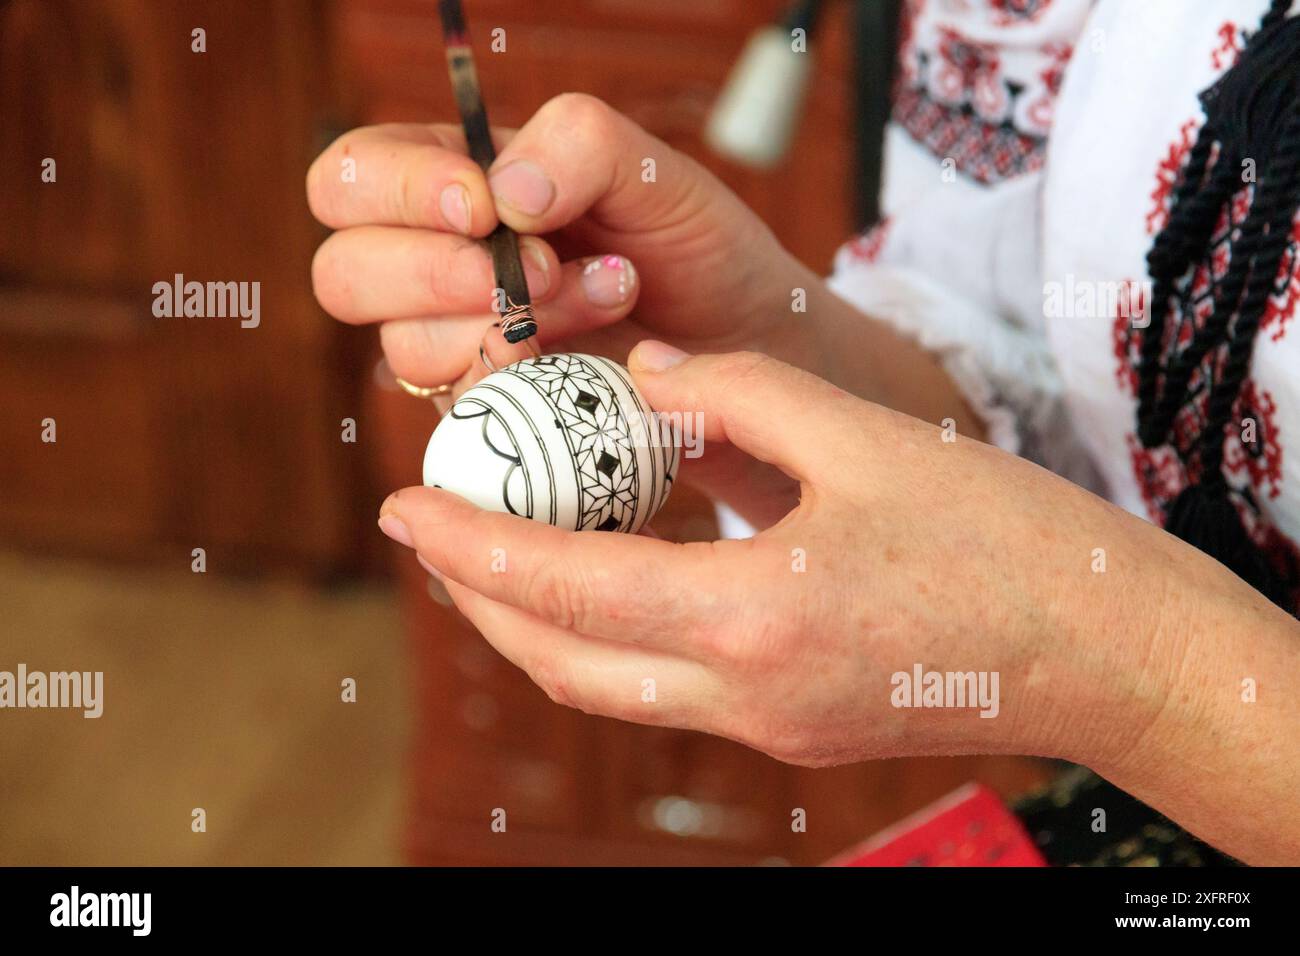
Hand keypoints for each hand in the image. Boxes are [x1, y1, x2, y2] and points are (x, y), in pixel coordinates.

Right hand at [306, 94, 815, 393]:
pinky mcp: (490, 413)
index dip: (396, 189)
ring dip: (512, 324)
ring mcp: (458, 347)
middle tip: (537, 271)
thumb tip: (501, 194)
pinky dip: (531, 379)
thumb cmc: (692, 246)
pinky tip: (601, 356)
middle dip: (432, 272)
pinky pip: (464, 406)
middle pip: (343, 274)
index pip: (353, 178)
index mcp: (455, 184)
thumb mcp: (651, 171)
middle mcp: (437, 267)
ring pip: (406, 347)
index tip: (484, 206)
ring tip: (614, 294)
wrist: (746, 344)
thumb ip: (576, 145)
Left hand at [376, 342, 1150, 764]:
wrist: (1104, 653)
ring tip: (504, 555)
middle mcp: (744, 693)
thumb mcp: (864, 435)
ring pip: (608, 690)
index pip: (564, 587)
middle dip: (480, 601)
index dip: (470, 548)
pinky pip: (666, 693)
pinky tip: (611, 580)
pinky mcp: (793, 730)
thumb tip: (643, 379)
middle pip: (562, 664)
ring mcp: (768, 727)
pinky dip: (611, 641)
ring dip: (539, 628)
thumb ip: (736, 396)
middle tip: (436, 533)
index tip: (404, 507)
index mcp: (752, 617)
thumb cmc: (1002, 539)